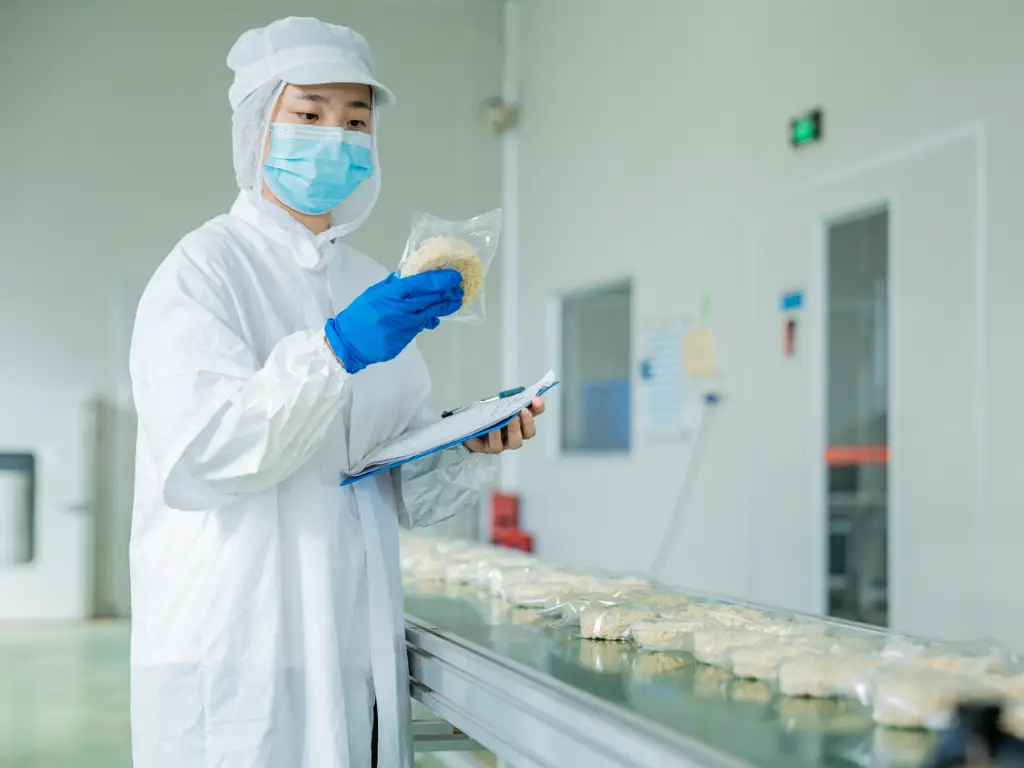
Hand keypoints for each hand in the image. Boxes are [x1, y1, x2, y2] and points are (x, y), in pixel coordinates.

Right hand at [325, 271, 462, 373]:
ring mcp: (402, 326)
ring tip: (455, 301)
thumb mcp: (374, 294)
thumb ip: (393, 285)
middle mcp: (398, 310)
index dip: (438, 279)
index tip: (452, 275)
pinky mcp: (404, 339)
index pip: (418, 284)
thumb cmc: (359, 315)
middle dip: (447, 293)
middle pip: (428, 299)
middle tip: (459, 287)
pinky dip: (429, 320)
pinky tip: (436, 317)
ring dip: (444, 306)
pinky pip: (420, 326)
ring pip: (428, 313)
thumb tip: (412, 273)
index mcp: (388, 295)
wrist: (348, 343)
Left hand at [464, 398, 544, 453]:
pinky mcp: (489, 448)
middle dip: (528, 422)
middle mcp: (515, 434)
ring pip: (515, 443)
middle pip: (529, 433)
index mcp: (520, 420)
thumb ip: (509, 399)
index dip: (538, 407)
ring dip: (514, 430)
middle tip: (523, 411)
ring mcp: (503, 443)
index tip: (536, 399)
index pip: (535, 414)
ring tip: (511, 419)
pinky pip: (495, 445)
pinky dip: (495, 435)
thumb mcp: (496, 403)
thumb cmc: (484, 413)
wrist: (464, 424)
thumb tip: (521, 392)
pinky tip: (493, 428)